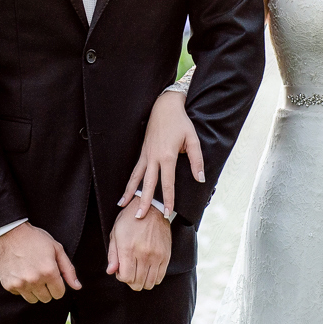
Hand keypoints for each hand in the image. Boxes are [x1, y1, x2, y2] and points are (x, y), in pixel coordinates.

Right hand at [0, 222, 80, 303]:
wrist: (8, 233)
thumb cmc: (34, 238)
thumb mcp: (56, 248)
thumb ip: (68, 269)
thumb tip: (77, 286)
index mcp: (49, 271)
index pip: (59, 294)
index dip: (58, 285)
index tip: (52, 277)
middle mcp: (35, 280)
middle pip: (46, 298)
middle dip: (47, 289)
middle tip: (41, 274)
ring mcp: (21, 284)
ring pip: (33, 299)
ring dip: (34, 290)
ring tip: (31, 274)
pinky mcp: (9, 285)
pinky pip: (19, 294)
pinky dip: (21, 287)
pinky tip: (20, 273)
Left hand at [107, 207, 171, 290]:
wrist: (152, 208)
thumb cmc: (130, 219)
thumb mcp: (115, 233)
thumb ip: (112, 254)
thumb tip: (111, 271)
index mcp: (128, 248)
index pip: (125, 277)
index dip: (121, 277)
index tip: (120, 270)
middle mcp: (143, 254)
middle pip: (137, 283)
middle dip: (130, 281)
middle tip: (129, 271)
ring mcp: (156, 256)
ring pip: (149, 283)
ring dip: (142, 282)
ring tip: (138, 271)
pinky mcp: (166, 255)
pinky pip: (160, 277)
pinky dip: (153, 278)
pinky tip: (147, 270)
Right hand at [120, 90, 204, 219]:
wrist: (165, 106)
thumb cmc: (180, 122)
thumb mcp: (192, 139)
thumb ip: (196, 160)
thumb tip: (200, 179)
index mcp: (167, 156)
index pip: (167, 183)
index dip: (167, 199)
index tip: (167, 213)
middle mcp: (154, 157)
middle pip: (147, 184)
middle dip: (143, 201)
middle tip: (139, 217)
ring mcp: (146, 155)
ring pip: (136, 178)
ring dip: (129, 193)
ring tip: (122, 206)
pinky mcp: (142, 152)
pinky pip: (135, 170)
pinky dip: (129, 181)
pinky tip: (126, 190)